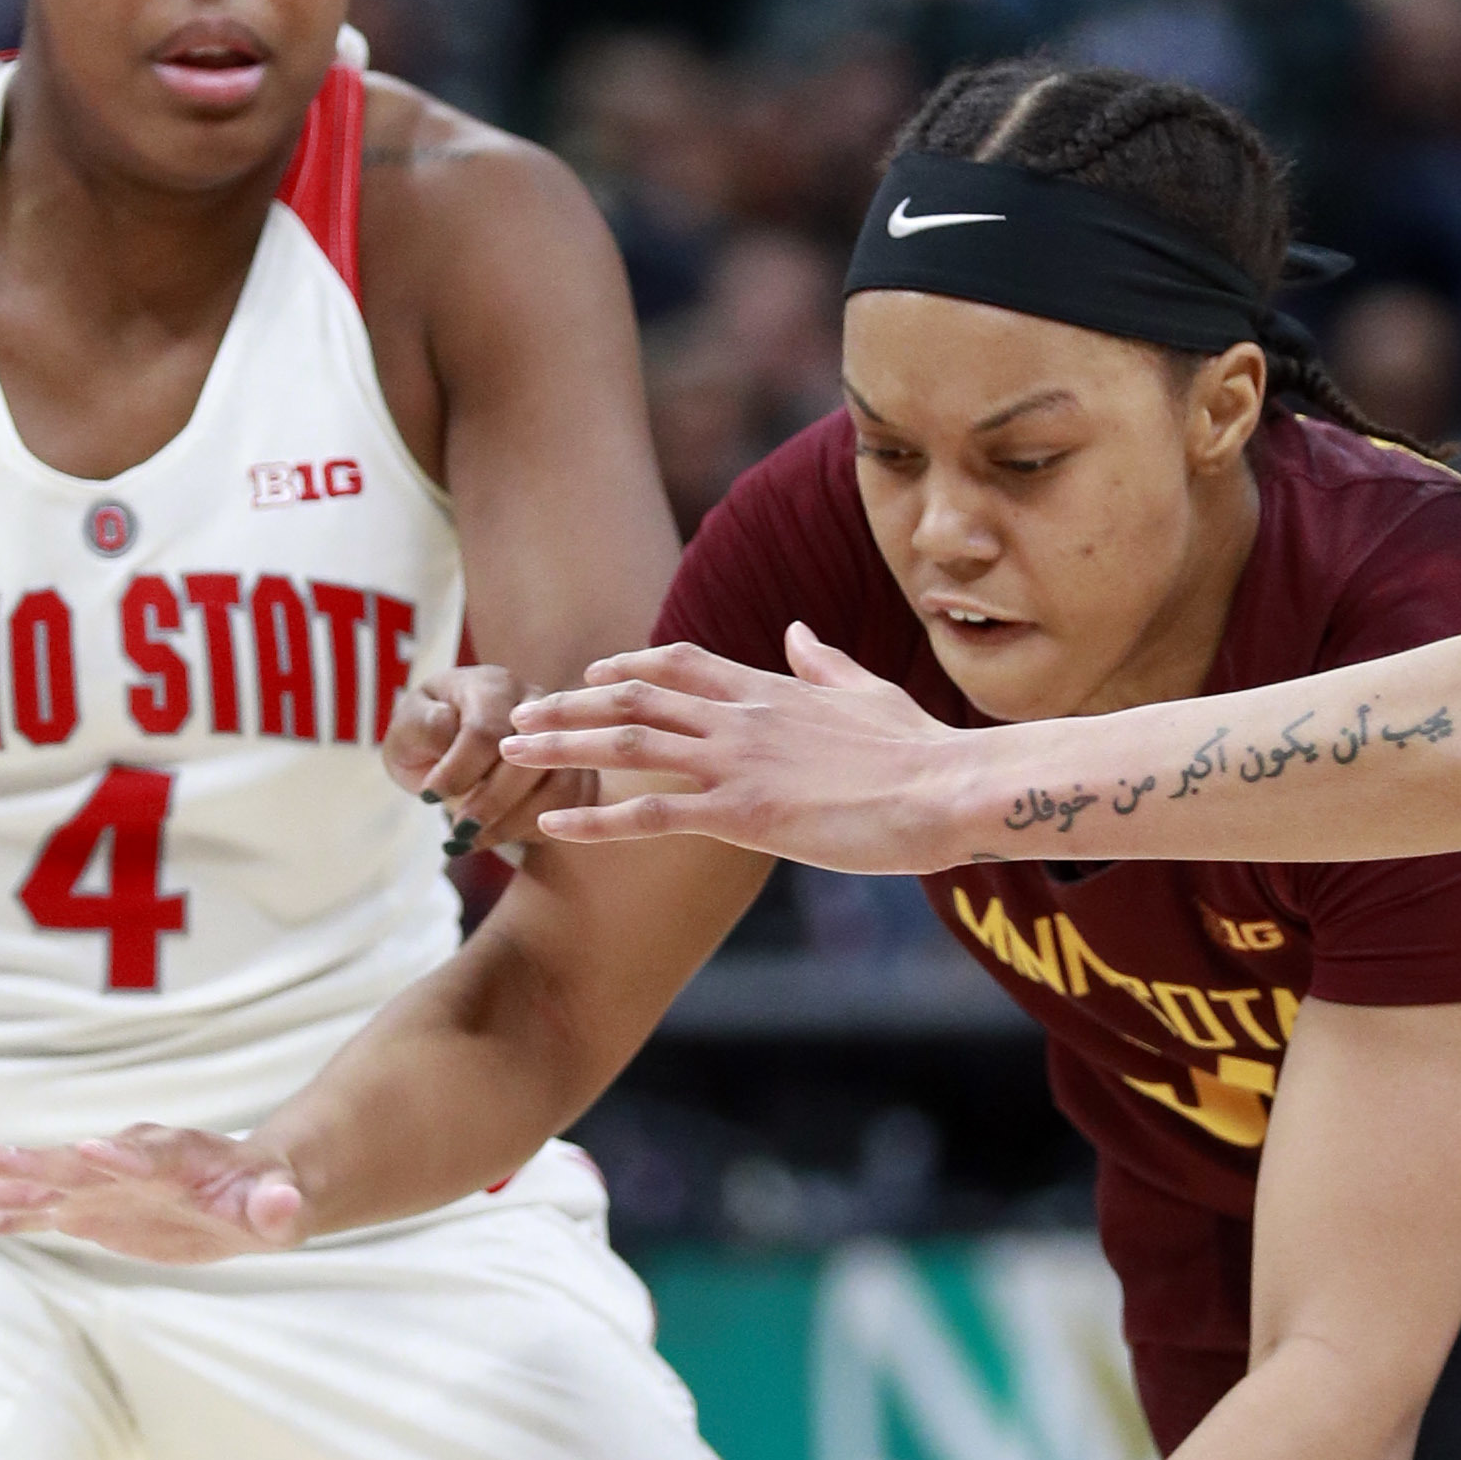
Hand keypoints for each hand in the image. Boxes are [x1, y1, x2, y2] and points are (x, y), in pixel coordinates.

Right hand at [0, 1123, 308, 1257]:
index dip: (120, 1155)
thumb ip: (277, 1206)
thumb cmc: (268, 1198)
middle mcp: (122, 1161)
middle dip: (27, 1163)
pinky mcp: (76, 1212)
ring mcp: (92, 1186)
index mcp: (175, 1157)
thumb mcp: (283, 1208)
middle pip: (68, 1163)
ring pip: (27, 1190)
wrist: (244, 1192)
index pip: (145, 1153)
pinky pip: (18, 1219)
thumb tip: (282, 1207)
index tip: (87, 1149)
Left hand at [383, 657, 588, 853]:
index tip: (430, 798)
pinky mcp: (574, 770)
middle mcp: (534, 707)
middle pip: (529, 759)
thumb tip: (448, 727)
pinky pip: (571, 805)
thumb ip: (422, 725)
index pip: (485, 730)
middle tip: (460, 830)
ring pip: (559, 784)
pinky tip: (498, 834)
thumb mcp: (408, 727)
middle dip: (491, 802)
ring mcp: (560, 738)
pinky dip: (534, 828)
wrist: (448, 746)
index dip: (458, 771)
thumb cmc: (426, 735)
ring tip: (476, 837)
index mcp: (490, 687)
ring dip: (515, 821)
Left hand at [505, 631, 973, 873]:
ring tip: (512, 751)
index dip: (628, 668)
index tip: (591, 676)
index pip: (680, 664)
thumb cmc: (921, 749)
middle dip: (571, 705)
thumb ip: (823, 663)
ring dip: (562, 746)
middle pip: (635, 699)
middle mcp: (742, 717)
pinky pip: (650, 816)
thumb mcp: (867, 691)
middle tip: (522, 714)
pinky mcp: (745, 813)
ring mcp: (738, 763)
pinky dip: (593, 821)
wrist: (949, 788)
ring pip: (627, 746)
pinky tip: (550, 827)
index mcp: (770, 689)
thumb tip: (799, 631)